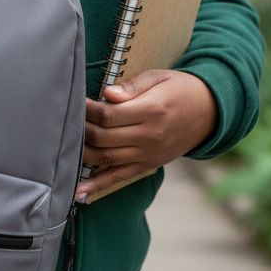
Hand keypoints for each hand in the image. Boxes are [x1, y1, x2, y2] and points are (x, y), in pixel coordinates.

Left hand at [77, 69, 217, 201]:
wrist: (209, 112)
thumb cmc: (178, 89)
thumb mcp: (158, 78)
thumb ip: (132, 87)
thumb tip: (107, 94)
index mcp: (152, 111)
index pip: (109, 115)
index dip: (87, 109)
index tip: (74, 100)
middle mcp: (149, 137)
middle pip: (104, 138)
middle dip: (80, 129)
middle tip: (66, 118)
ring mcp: (148, 155)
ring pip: (106, 158)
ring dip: (82, 154)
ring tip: (62, 146)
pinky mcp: (148, 165)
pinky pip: (119, 178)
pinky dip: (97, 186)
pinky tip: (79, 193)